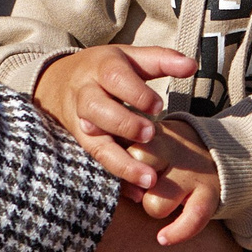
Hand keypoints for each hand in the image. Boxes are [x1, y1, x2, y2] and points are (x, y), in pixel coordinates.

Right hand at [35, 46, 222, 240]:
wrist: (59, 82)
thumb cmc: (107, 69)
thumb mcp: (131, 58)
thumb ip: (162, 60)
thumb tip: (192, 65)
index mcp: (100, 69)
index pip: (115, 77)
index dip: (135, 92)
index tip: (158, 105)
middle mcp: (86, 96)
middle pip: (97, 109)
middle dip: (123, 123)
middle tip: (150, 135)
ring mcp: (81, 123)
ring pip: (94, 144)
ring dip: (120, 162)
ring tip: (148, 179)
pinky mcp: (82, 145)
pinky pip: (97, 164)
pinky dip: (117, 180)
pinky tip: (137, 193)